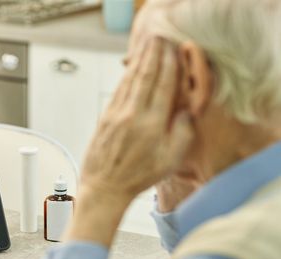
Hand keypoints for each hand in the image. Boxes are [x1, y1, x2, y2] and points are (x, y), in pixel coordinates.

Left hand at [66, 38, 193, 246]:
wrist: (105, 187)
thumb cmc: (139, 177)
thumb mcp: (170, 160)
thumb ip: (182, 132)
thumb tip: (186, 109)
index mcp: (152, 124)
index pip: (164, 86)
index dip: (171, 66)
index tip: (175, 50)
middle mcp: (133, 115)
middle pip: (146, 77)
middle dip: (154, 55)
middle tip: (160, 39)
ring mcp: (116, 115)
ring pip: (130, 81)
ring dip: (139, 61)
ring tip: (147, 46)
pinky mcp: (105, 118)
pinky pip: (118, 91)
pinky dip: (126, 77)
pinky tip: (130, 68)